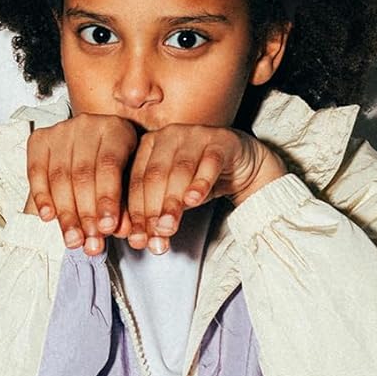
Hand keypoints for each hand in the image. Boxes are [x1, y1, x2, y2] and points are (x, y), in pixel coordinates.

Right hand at [24, 115, 140, 255]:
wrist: (91, 144)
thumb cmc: (113, 167)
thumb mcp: (126, 180)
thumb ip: (125, 205)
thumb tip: (119, 230)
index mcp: (117, 130)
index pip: (109, 166)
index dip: (107, 199)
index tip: (107, 229)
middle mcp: (88, 124)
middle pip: (83, 174)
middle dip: (84, 214)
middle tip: (88, 242)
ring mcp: (61, 130)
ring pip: (59, 176)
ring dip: (65, 213)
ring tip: (72, 238)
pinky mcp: (40, 139)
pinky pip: (36, 171)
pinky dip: (41, 196)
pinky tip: (48, 216)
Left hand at [124, 124, 284, 253]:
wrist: (240, 165)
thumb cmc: (197, 180)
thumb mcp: (173, 197)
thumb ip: (157, 214)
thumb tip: (141, 241)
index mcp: (148, 145)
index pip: (136, 182)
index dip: (136, 213)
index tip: (138, 239)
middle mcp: (168, 135)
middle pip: (154, 176)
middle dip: (152, 211)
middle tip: (154, 236)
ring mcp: (194, 134)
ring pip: (179, 171)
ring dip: (173, 202)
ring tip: (169, 227)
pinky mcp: (220, 140)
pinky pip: (209, 163)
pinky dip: (200, 184)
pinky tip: (194, 201)